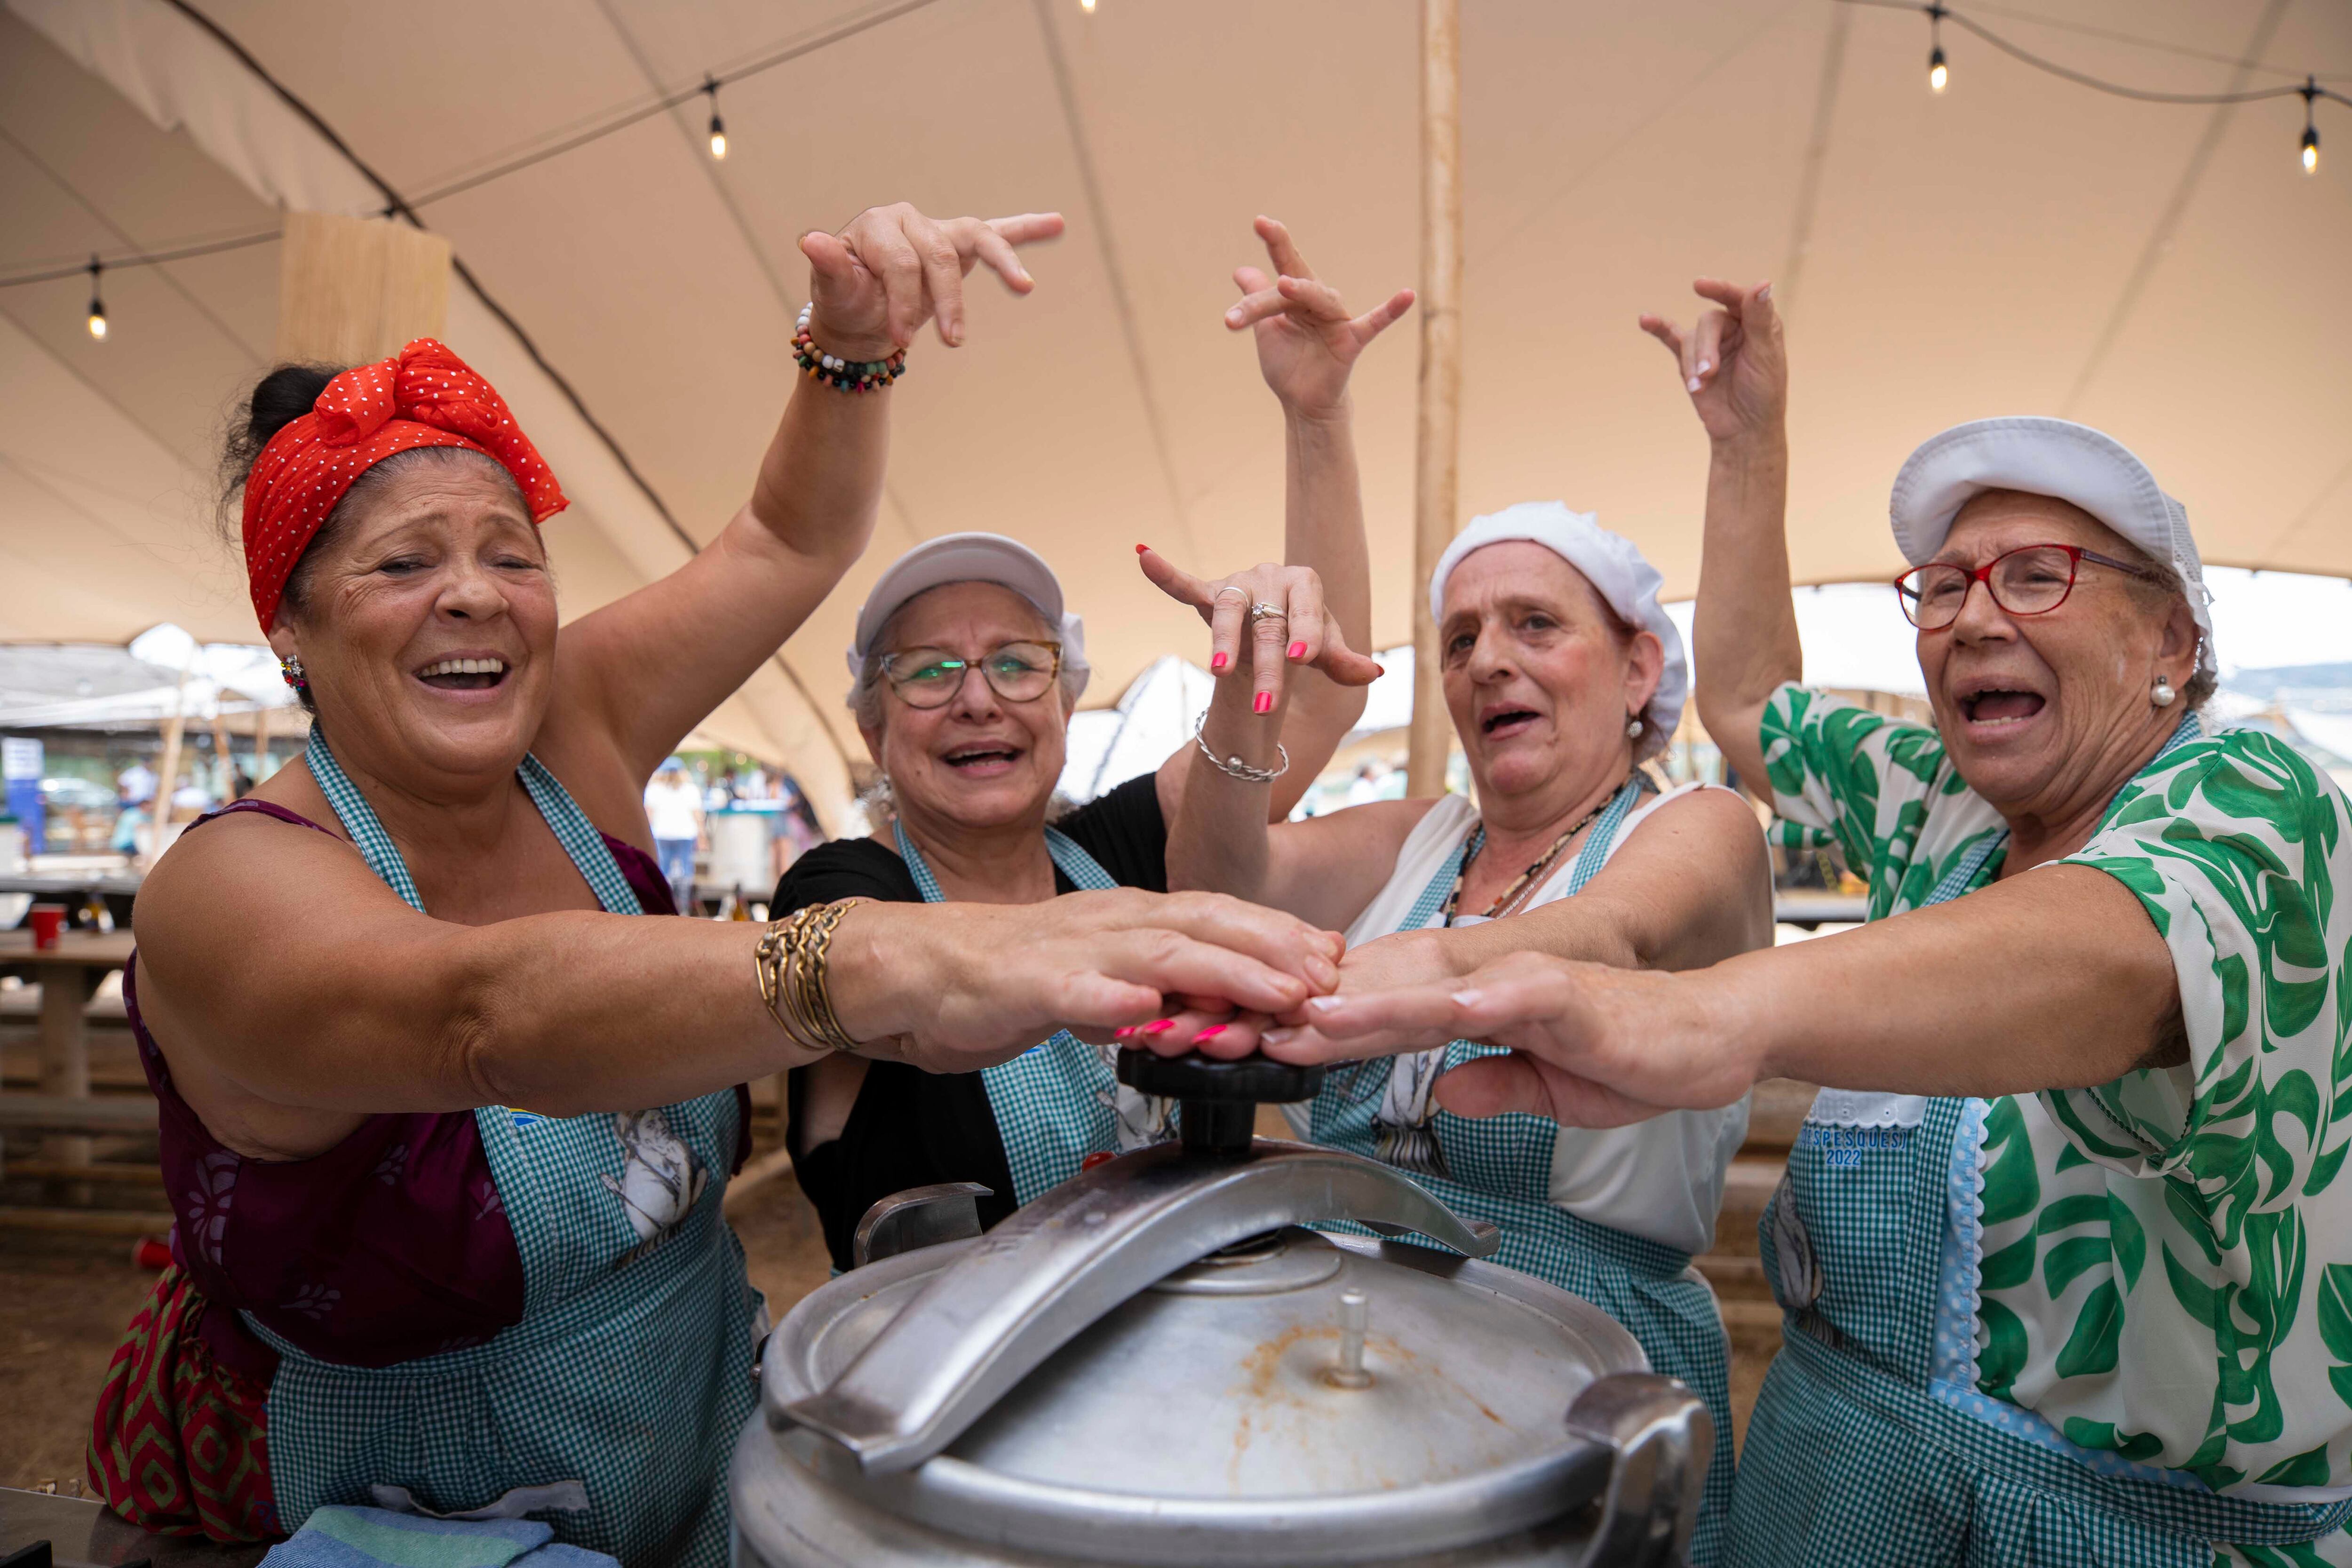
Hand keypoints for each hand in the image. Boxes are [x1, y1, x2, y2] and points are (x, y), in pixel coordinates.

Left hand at [799, 204, 1065, 358]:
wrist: (863, 314)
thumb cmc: (848, 303)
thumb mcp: (834, 292)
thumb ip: (829, 267)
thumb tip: (811, 241)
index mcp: (878, 226)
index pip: (901, 262)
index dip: (903, 302)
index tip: (902, 341)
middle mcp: (910, 219)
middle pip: (940, 256)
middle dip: (948, 301)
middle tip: (952, 342)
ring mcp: (939, 230)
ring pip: (977, 238)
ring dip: (1003, 262)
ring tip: (1025, 287)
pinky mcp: (961, 245)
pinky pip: (997, 233)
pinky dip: (1027, 229)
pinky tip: (1057, 223)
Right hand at [832, 888, 1342, 1072]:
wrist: (922, 970)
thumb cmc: (1014, 975)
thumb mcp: (1102, 980)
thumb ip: (1155, 989)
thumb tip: (1215, 1006)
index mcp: (1130, 919)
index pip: (1219, 915)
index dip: (1278, 932)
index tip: (1332, 953)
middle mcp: (1111, 923)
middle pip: (1206, 922)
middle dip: (1274, 946)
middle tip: (1327, 973)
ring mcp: (1071, 950)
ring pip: (1160, 951)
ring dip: (1227, 970)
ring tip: (1277, 991)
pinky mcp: (1029, 984)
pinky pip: (1077, 991)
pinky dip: (1117, 999)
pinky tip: (1151, 1011)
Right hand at [1136, 550, 1382, 715]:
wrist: (1276, 632)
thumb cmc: (1304, 637)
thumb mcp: (1326, 652)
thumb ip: (1344, 661)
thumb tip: (1373, 672)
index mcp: (1305, 583)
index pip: (1307, 609)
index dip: (1306, 632)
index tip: (1302, 658)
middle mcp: (1271, 577)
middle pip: (1268, 624)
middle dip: (1269, 666)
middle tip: (1266, 706)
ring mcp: (1238, 585)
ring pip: (1229, 612)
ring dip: (1224, 643)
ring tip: (1222, 673)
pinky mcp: (1210, 594)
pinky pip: (1186, 584)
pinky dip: (1165, 574)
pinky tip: (1143, 555)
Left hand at [1224, 217, 1413, 420]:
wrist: (1302, 404)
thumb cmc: (1288, 364)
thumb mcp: (1267, 329)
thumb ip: (1257, 298)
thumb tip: (1240, 269)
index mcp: (1297, 297)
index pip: (1284, 265)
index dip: (1274, 242)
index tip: (1259, 220)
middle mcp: (1318, 301)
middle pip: (1293, 281)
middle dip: (1277, 259)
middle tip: (1259, 241)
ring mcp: (1336, 319)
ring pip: (1316, 298)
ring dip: (1301, 290)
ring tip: (1282, 284)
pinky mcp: (1351, 341)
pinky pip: (1374, 323)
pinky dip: (1391, 310)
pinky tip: (1407, 295)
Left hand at [1260, 951, 1760, 1127]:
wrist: (1712, 1036)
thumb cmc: (1633, 1055)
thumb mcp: (1549, 1089)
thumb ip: (1495, 1086)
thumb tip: (1443, 1096)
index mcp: (1479, 1009)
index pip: (1388, 1018)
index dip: (1326, 1032)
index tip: (1267, 1046)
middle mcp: (1492, 986)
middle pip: (1392, 997)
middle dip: (1322, 1014)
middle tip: (1256, 1029)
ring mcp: (1529, 986)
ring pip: (1439, 991)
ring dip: (1377, 1003)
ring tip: (1317, 1017)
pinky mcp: (1574, 999)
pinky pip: (1522, 997)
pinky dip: (1482, 1004)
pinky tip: (1445, 1014)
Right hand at [1637, 279, 1783, 446]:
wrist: (1743, 429)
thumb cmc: (1763, 393)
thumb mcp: (1765, 355)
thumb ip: (1760, 319)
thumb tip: (1763, 283)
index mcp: (1756, 322)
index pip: (1737, 297)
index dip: (1719, 289)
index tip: (1699, 286)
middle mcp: (1732, 327)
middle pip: (1708, 322)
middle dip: (1706, 348)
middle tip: (1709, 373)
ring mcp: (1709, 343)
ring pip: (1689, 339)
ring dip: (1691, 363)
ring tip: (1699, 387)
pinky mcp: (1689, 361)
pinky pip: (1670, 338)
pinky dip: (1658, 329)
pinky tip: (1645, 320)